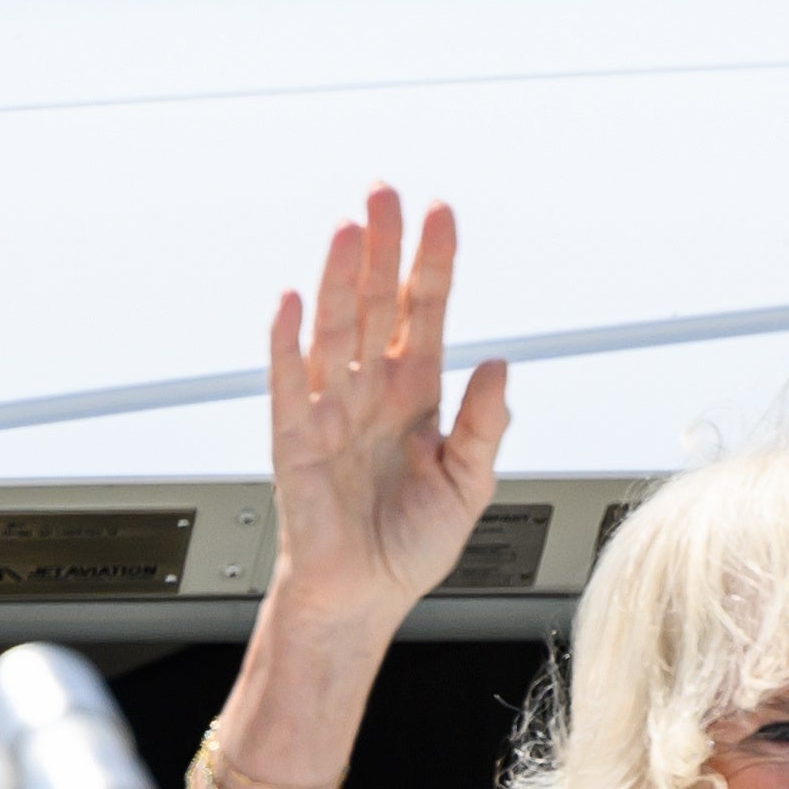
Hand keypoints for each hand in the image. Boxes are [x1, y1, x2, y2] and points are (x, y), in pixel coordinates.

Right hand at [260, 187, 510, 647]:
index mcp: (417, 395)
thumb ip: (486, 426)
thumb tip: (500, 365)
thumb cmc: (409, 543)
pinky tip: (294, 300)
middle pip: (378, 303)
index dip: (433, 264)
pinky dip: (289, 340)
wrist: (362, 596)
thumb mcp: (469, 484)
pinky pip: (288, 379)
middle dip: (383, 248)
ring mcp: (330, 407)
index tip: (442, 213)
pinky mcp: (294, 436)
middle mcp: (371, 389)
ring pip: (336, 328)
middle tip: (387, 192)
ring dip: (341, 277)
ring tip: (351, 229)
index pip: (427, 313)